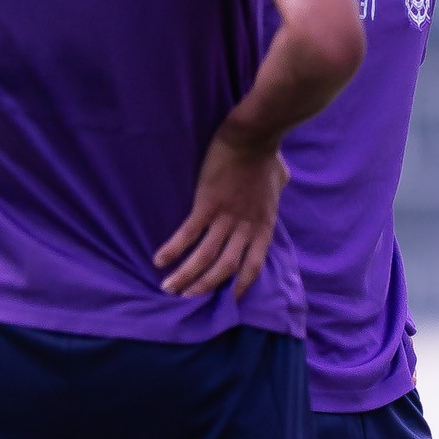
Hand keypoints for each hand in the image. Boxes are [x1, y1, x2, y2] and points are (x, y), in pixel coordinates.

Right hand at [155, 129, 287, 298]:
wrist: (252, 138)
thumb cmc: (267, 157)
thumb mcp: (279, 182)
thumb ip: (276, 192)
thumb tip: (279, 184)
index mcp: (263, 226)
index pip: (254, 265)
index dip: (242, 285)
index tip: (230, 300)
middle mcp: (245, 228)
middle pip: (225, 267)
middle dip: (205, 286)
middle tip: (186, 299)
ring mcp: (226, 218)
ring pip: (205, 256)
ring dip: (186, 275)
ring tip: (169, 288)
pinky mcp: (207, 205)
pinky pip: (188, 233)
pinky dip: (174, 249)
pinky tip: (159, 261)